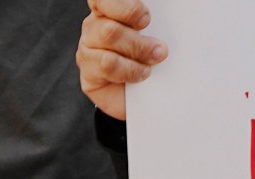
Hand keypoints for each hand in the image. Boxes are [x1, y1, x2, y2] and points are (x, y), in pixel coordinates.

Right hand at [78, 0, 164, 121]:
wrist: (147, 94)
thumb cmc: (151, 58)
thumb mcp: (154, 34)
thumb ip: (150, 23)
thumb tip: (165, 17)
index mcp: (109, 10)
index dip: (123, 7)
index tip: (145, 19)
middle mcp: (94, 26)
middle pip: (109, 25)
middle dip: (138, 39)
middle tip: (159, 49)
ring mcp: (88, 49)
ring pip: (107, 42)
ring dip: (137, 53)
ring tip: (152, 62)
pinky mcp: (88, 73)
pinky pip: (107, 65)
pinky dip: (130, 70)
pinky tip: (141, 74)